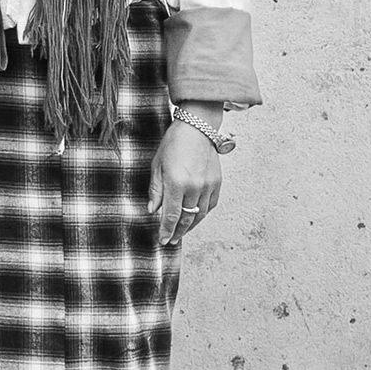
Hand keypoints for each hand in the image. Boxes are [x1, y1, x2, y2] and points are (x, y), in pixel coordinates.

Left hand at [149, 122, 222, 245]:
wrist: (197, 128)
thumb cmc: (173, 144)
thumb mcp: (157, 165)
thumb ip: (156, 189)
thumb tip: (153, 210)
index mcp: (176, 183)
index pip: (172, 215)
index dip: (166, 230)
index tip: (162, 240)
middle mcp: (194, 187)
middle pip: (187, 219)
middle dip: (178, 232)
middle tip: (171, 241)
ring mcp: (208, 186)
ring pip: (200, 215)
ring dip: (191, 226)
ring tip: (181, 232)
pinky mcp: (217, 183)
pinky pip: (210, 205)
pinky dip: (202, 214)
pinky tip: (196, 218)